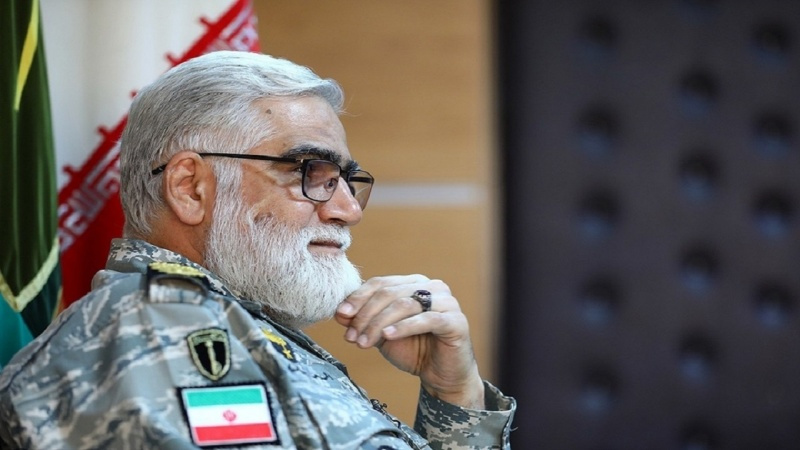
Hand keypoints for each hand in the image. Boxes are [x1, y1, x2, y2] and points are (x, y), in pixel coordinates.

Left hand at [335, 274, 484, 408]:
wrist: (441, 376)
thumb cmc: (414, 350)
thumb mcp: (382, 334)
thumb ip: (364, 320)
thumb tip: (339, 312)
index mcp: (414, 284)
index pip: (380, 283)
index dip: (358, 297)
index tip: (341, 315)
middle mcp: (432, 287)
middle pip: (390, 293)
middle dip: (366, 315)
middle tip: (351, 336)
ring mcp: (446, 302)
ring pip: (405, 305)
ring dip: (379, 324)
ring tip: (363, 342)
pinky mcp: (456, 321)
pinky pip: (427, 320)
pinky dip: (404, 327)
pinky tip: (388, 336)